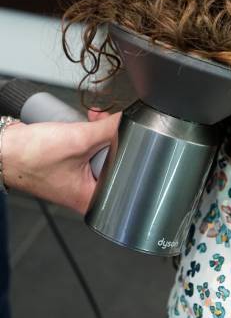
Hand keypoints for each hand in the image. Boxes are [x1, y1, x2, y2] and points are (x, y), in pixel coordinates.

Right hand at [2, 111, 119, 213]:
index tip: (129, 134)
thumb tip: (130, 121)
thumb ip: (108, 129)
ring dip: (101, 130)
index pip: (126, 175)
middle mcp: (85, 189)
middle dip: (113, 136)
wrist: (2, 147)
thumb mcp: (77, 140)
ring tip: (95, 119)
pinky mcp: (70, 160)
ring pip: (102, 149)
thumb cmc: (28, 157)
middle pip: (115, 160)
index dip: (131, 152)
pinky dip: (90, 130)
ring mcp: (77, 175)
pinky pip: (89, 144)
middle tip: (108, 122)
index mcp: (90, 198)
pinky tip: (87, 120)